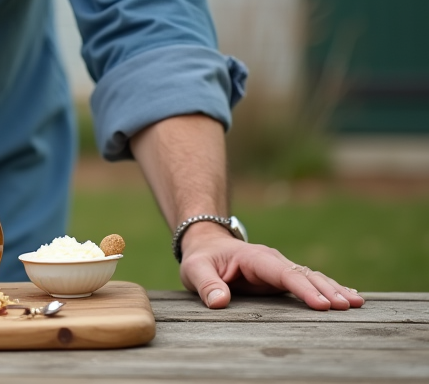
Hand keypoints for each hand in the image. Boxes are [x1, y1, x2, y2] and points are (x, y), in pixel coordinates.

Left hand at [179, 223, 364, 310]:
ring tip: (357, 303)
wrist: (206, 246)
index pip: (283, 273)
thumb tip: (218, 301)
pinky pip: (308, 282)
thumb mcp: (195, 269)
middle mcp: (273, 261)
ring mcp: (280, 269)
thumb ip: (206, 284)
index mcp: (255, 257)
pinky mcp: (282, 278)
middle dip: (327, 290)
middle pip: (304, 275)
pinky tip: (348, 298)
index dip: (303, 288)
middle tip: (349, 305)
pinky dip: (328, 289)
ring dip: (333, 289)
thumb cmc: (201, 259)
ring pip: (311, 277)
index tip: (322, 304)